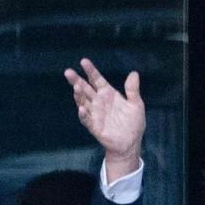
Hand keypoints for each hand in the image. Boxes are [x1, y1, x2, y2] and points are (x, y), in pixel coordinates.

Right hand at [64, 59, 144, 180]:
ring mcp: (95, 113)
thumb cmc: (133, 123)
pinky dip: (84, 114)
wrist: (131, 142)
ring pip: (83, 101)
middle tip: (68, 72)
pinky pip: (86, 119)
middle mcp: (99, 101)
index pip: (96, 79)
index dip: (90, 71)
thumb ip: (132, 90)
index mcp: (108, 93)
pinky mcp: (94, 126)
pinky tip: (83, 108)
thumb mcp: (136, 105)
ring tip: (76, 87)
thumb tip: (134, 73)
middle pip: (85, 88)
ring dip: (78, 95)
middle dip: (77, 80)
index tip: (84, 61)